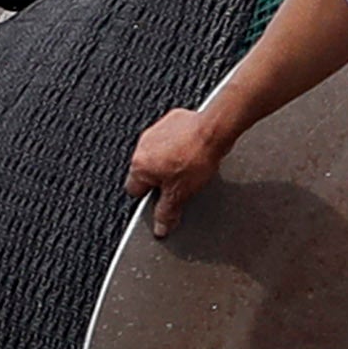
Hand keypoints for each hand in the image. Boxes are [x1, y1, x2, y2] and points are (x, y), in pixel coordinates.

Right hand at [127, 100, 228, 229]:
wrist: (214, 130)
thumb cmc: (197, 158)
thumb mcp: (181, 194)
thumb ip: (167, 213)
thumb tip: (160, 227)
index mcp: (139, 165)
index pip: (133, 190)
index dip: (148, 198)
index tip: (161, 200)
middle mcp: (143, 146)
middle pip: (145, 172)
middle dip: (160, 180)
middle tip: (179, 184)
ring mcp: (156, 130)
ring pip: (157, 154)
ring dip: (168, 161)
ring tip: (188, 166)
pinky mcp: (172, 120)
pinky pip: (171, 138)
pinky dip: (179, 145)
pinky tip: (193, 151)